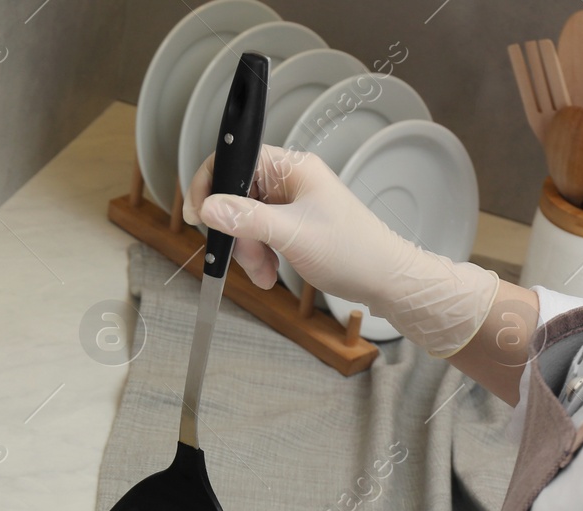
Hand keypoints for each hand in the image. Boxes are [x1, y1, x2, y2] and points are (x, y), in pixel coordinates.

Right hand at [182, 145, 498, 356]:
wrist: (385, 279)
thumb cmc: (353, 251)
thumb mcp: (292, 235)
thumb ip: (246, 219)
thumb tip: (208, 207)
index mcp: (293, 167)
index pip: (234, 159)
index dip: (210, 184)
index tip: (198, 215)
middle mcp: (290, 180)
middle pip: (236, 194)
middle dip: (232, 230)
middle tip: (238, 256)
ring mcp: (291, 202)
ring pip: (245, 219)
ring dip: (246, 249)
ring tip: (262, 273)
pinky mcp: (292, 224)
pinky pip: (259, 234)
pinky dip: (258, 255)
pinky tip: (269, 273)